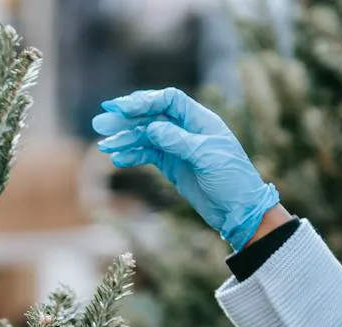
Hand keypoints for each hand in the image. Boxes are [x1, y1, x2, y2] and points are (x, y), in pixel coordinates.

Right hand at [92, 88, 280, 252]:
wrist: (239, 210)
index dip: (144, 101)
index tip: (122, 108)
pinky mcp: (172, 165)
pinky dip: (132, 156)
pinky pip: (148, 155)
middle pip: (152, 117)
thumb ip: (178, 141)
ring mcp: (178, 147)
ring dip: (125, 139)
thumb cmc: (232, 179)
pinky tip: (118, 159)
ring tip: (104, 145)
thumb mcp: (206, 157)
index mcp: (199, 120)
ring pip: (145, 137)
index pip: (168, 101)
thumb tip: (152, 128)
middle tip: (101, 123)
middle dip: (126, 119)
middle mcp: (186, 129)